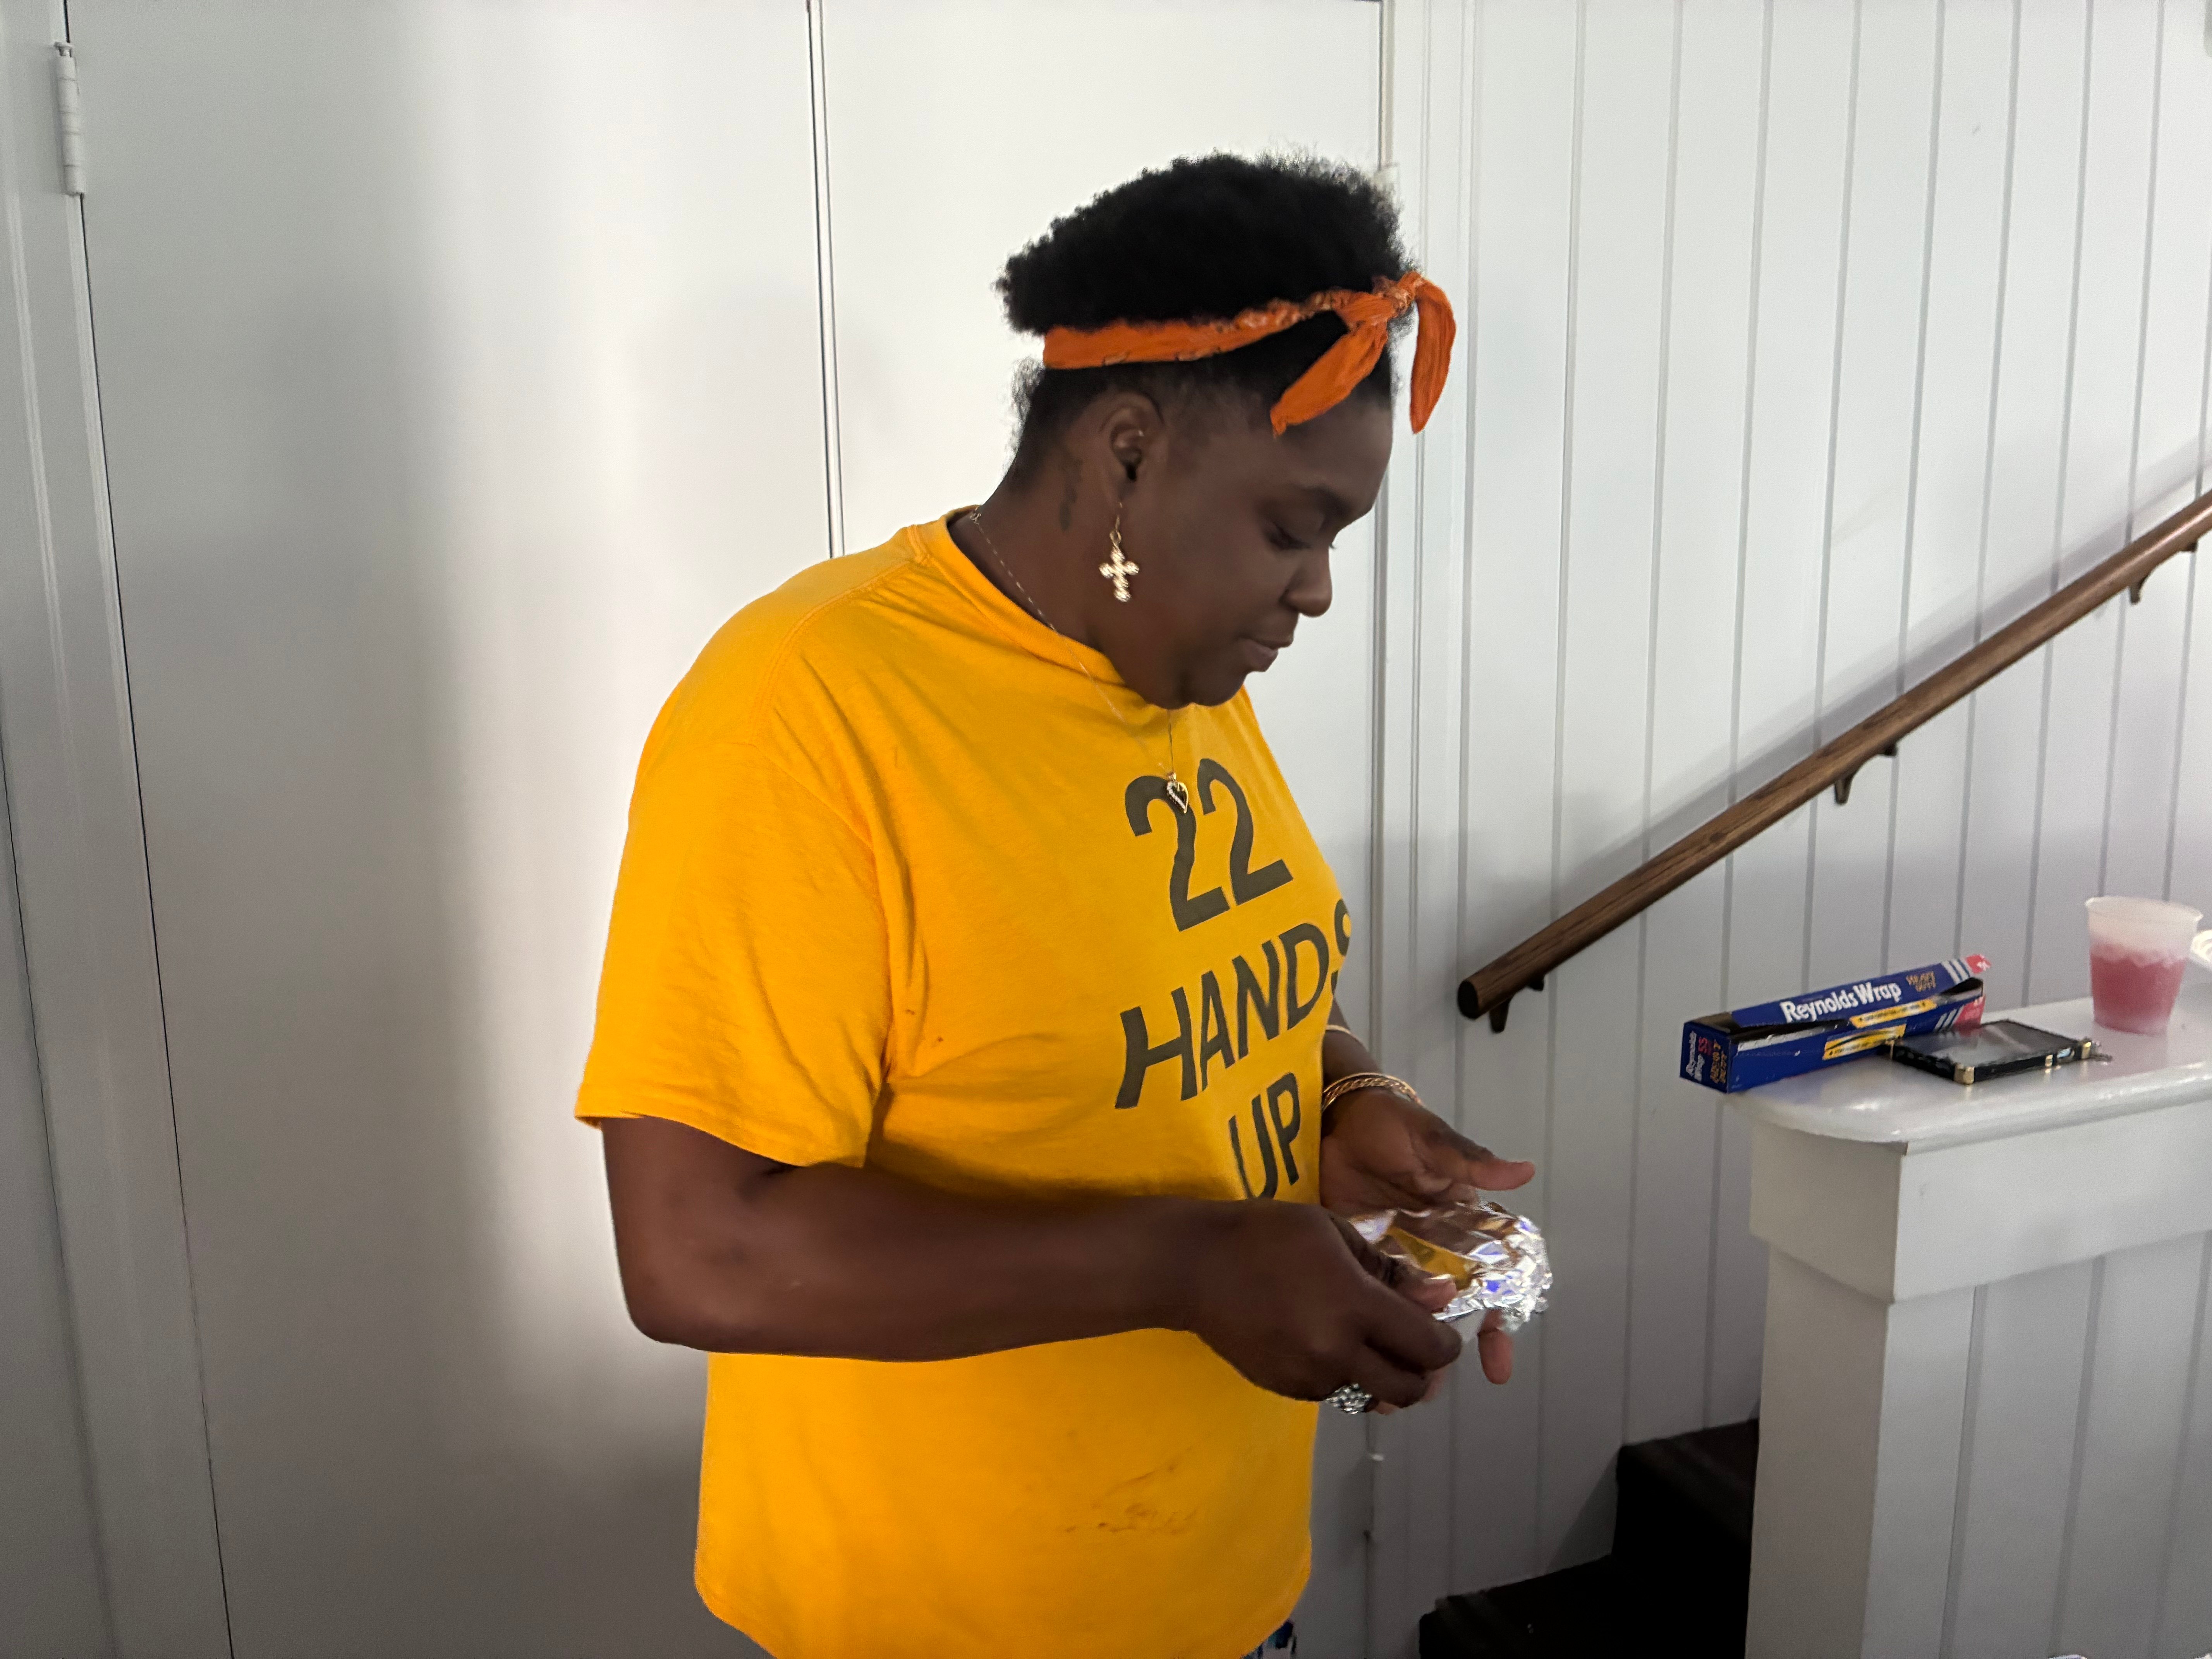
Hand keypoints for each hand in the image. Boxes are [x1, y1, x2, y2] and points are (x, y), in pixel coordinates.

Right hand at [1168, 1201, 1462, 1408]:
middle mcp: (1337, 1351)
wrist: (1194, 1267)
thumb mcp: (1333, 1232)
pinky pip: (1331, 1391)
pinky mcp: (1284, 1387)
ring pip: (1369, 1393)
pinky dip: (1338, 1373)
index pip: (1429, 1347)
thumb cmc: (1267, 1235)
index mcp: (1355, 1306)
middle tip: (1408, 1346)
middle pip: (1408, 1390)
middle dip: (1421, 1372)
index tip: (1440, 1329)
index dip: (1447, 1343)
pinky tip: (1317, 1339)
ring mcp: (1308, 1376)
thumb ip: (1389, 1271)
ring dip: (1376, 1373)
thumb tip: (1438, 1297)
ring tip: (1356, 1337)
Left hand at [1321, 1088, 1534, 1385]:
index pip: (1491, 1281)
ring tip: (1399, 1389)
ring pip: (1410, 1313)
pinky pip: (1370, 1299)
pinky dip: (1371, 1329)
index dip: (1498, 1321)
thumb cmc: (1389, 1123)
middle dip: (1448, 1349)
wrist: (1333, 1117)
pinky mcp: (1358, 1257)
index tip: (1499, 1359)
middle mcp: (1432, 1250)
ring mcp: (1395, 1257)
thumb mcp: (1429, 1140)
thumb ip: (1470, 1163)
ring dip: (1408, 1348)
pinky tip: (1362, 1361)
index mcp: (1460, 1225)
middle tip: (1435, 1382)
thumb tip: (1524, 1170)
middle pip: (1451, 1310)